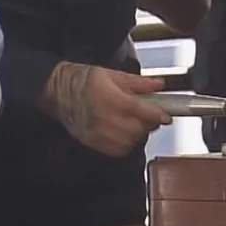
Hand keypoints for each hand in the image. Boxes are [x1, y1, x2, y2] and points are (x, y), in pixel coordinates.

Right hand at [40, 62, 172, 156]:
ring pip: (130, 142)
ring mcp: (97, 132)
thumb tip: (159, 85)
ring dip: (138, 134)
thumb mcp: (114, 75)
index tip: (166, 116)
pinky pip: (118, 150)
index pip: (140, 111)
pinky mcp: (93, 142)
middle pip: (137, 129)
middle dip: (148, 124)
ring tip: (134, 123)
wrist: (59, 92)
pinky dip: (126, 144)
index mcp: (109, 97)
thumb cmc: (85, 81)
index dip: (157, 115)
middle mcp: (103, 117)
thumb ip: (139, 83)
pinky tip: (124, 133)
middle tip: (148, 116)